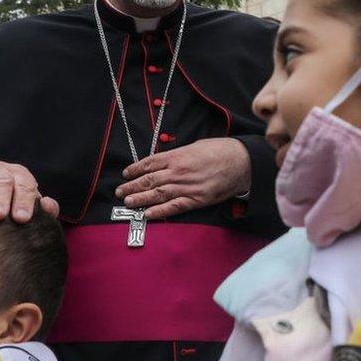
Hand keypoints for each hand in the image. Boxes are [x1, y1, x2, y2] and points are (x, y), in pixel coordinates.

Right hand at [0, 162, 58, 222]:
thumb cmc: (11, 210)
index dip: (24, 201)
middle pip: (2, 180)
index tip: (21, 219)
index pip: (25, 185)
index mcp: (19, 177)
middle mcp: (0, 170)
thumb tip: (49, 206)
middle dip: (0, 197)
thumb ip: (42, 211)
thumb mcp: (27, 210)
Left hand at [116, 138, 249, 218]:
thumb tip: (165, 162)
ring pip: (158, 194)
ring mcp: (186, 186)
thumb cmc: (220, 151)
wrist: (241, 161)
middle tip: (120, 192)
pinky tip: (148, 214)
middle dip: (132, 186)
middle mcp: (178, 171)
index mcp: (177, 156)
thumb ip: (178, 155)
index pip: (150, 163)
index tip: (126, 174)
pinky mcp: (196, 199)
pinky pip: (174, 207)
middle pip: (149, 180)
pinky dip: (160, 211)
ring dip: (141, 199)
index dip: (135, 169)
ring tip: (128, 203)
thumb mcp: (195, 146)